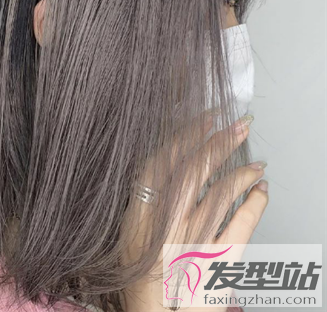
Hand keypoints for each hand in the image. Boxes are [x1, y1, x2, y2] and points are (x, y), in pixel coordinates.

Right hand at [121, 111, 268, 311]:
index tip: (205, 118)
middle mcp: (169, 220)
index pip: (166, 159)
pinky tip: (262, 191)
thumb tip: (161, 162)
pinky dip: (255, 204)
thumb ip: (143, 197)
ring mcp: (195, 238)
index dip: (188, 135)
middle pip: (197, 168)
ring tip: (257, 162)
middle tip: (240, 123)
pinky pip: (241, 225)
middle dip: (220, 141)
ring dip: (242, 172)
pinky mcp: (217, 258)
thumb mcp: (129, 229)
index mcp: (144, 210)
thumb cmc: (139, 273)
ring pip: (222, 192)